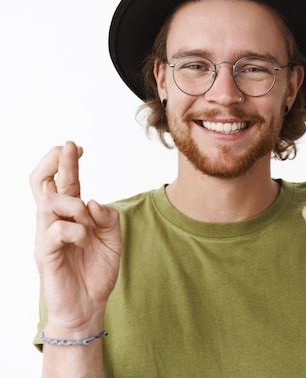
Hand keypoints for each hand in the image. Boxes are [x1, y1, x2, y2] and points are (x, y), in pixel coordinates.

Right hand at [30, 141, 121, 334]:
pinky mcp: (46, 254)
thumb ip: (109, 219)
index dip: (66, 163)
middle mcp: (54, 222)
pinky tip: (85, 241)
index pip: (63, 182)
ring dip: (74, 205)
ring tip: (87, 222)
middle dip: (55, 162)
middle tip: (68, 146)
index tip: (76, 146)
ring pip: (50, 203)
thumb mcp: (113, 241)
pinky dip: (76, 230)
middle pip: (43, 184)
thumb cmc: (96, 272)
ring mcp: (47, 237)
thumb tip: (95, 201)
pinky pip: (57, 230)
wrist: (88, 306)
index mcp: (70, 216)